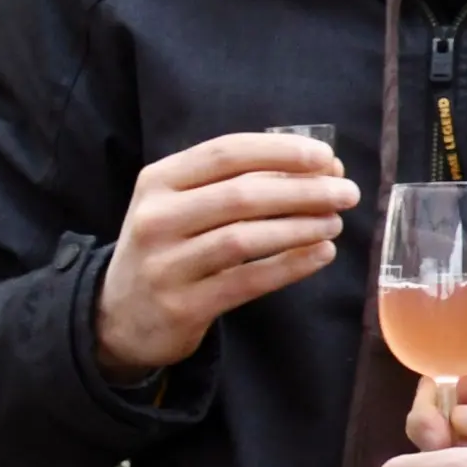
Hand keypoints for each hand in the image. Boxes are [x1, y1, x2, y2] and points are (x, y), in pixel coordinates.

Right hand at [96, 134, 357, 375]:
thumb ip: (234, 183)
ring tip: (335, 223)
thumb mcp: (180, 205)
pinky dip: (290, 266)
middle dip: (302, 190)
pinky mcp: (182, 305)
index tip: (326, 156)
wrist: (120, 315)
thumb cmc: (167, 247)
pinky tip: (320, 254)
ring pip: (244, 239)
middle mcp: (156, 218)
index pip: (224, 153)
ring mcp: (166, 264)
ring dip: (299, 228)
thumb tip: (316, 168)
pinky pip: (246, 281)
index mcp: (157, 181)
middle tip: (346, 192)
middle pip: (240, 195)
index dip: (279, 151)